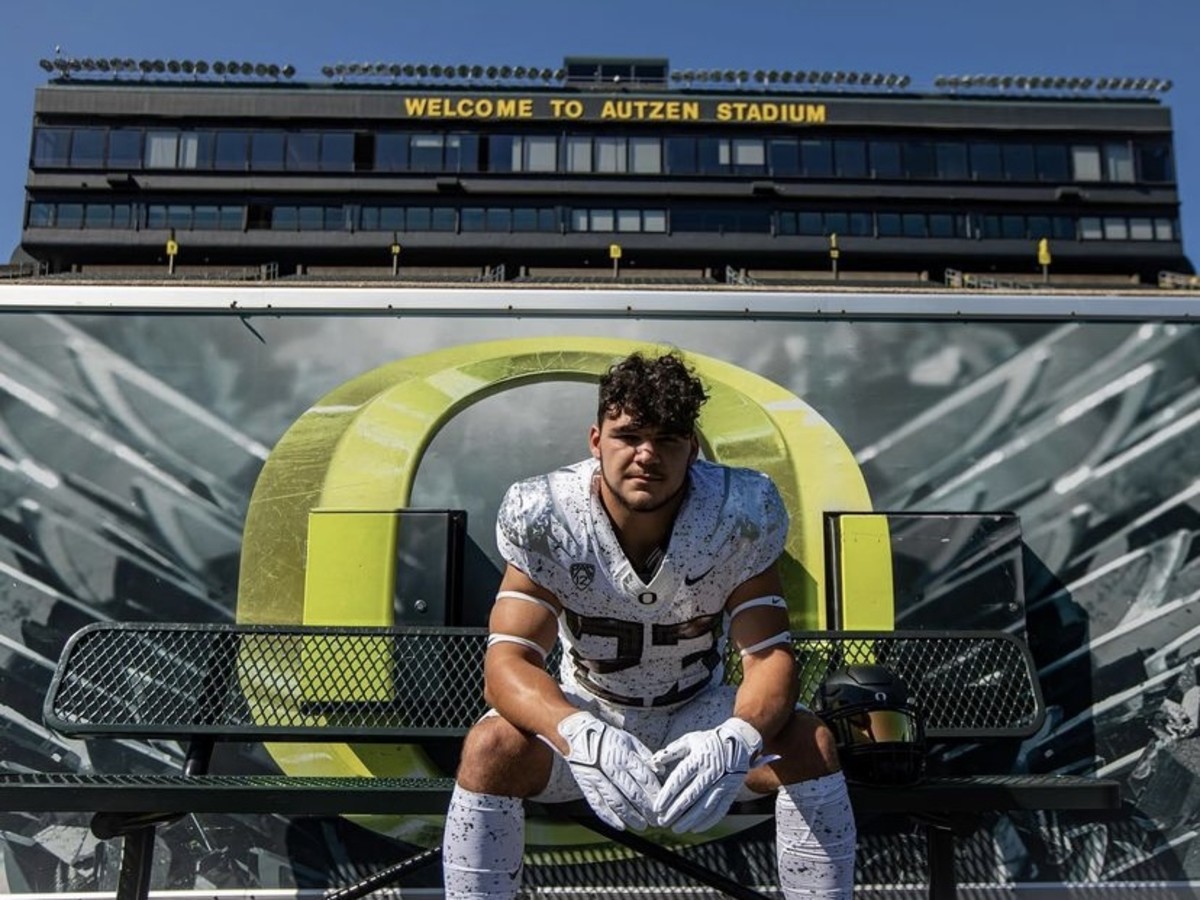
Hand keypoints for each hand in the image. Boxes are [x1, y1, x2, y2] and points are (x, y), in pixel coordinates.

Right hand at [556, 711, 660, 830]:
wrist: (579, 735)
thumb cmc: (608, 739)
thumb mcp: (630, 741)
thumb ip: (646, 757)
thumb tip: (662, 772)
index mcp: (624, 756)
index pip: (645, 778)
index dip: (656, 794)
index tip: (663, 805)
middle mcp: (611, 768)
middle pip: (633, 793)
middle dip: (647, 810)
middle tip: (657, 821)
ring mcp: (598, 778)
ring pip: (617, 802)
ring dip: (631, 817)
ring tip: (642, 826)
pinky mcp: (587, 786)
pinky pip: (598, 805)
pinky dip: (610, 818)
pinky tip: (620, 825)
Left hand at [651, 717, 762, 832]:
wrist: (740, 741)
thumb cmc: (710, 741)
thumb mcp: (690, 740)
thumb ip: (671, 752)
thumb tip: (655, 762)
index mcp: (698, 759)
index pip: (679, 779)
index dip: (667, 795)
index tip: (657, 807)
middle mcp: (711, 772)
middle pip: (690, 796)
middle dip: (675, 811)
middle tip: (662, 821)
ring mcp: (723, 783)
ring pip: (704, 806)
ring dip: (689, 820)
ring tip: (676, 828)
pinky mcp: (731, 792)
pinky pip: (719, 810)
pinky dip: (707, 821)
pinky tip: (695, 827)